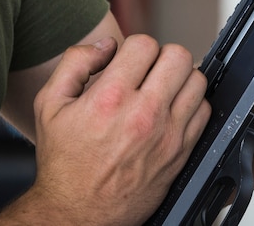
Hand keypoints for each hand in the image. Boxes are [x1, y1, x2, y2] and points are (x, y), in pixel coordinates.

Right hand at [28, 34, 210, 225]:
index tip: (127, 61)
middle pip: (177, 56)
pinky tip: (171, 110)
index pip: (144, 44)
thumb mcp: (49, 105)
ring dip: (180, 78)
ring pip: (197, 80)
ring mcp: (167, 134)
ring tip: (162, 87)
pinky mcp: (180, 152)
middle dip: (161, 57)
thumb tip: (105, 45)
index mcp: (110, 97)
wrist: (77, 213)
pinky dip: (191, 104)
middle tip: (148, 71)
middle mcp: (143, 114)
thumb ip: (75, 63)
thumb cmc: (64, 162)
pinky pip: (204, 111)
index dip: (135, 48)